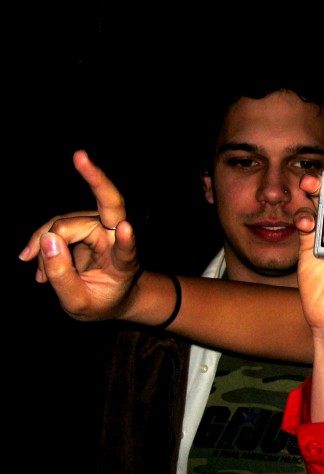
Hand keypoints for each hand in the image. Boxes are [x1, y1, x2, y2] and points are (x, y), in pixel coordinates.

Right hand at [17, 149, 140, 320]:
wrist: (111, 298)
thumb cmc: (100, 301)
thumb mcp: (78, 303)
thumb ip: (62, 276)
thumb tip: (46, 239)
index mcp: (124, 263)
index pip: (127, 250)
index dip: (127, 240)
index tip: (126, 229)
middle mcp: (116, 238)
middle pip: (102, 209)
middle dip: (95, 180)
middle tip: (80, 156)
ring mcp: (101, 227)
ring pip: (66, 224)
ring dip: (47, 247)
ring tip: (40, 276)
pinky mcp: (84, 224)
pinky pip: (57, 226)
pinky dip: (42, 243)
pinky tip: (32, 260)